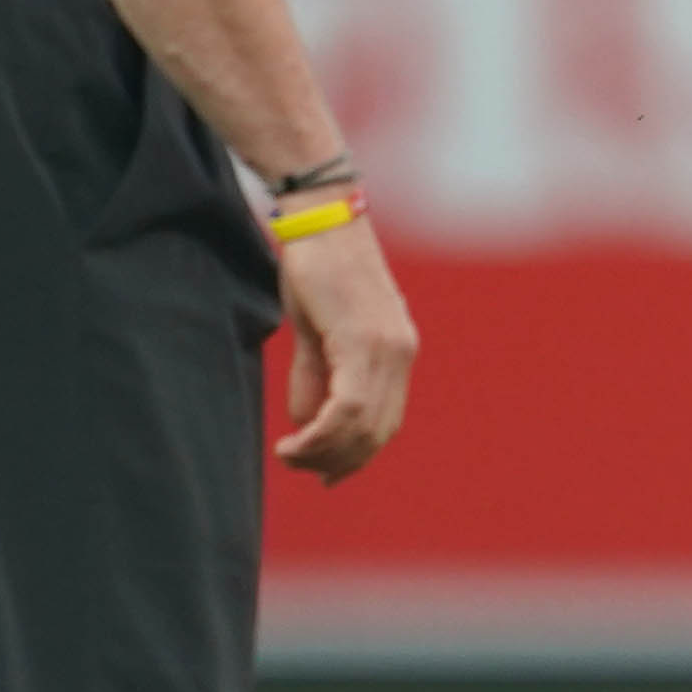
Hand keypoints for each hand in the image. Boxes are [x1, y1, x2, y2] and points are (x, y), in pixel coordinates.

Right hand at [273, 217, 417, 483]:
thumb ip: (317, 377)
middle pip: (378, 431)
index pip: (386, 421)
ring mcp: (386, 346)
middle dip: (338, 461)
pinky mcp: (363, 340)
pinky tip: (294, 441)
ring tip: (290, 457)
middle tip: (301, 468)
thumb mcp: (315, 331)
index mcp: (396, 349)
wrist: (319, 216)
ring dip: (324, 452)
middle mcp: (400, 352)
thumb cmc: (314, 265)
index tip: (326, 475)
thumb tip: (308, 422)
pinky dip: (321, 433)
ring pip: (363, 426)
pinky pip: (349, 406)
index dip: (357, 455)